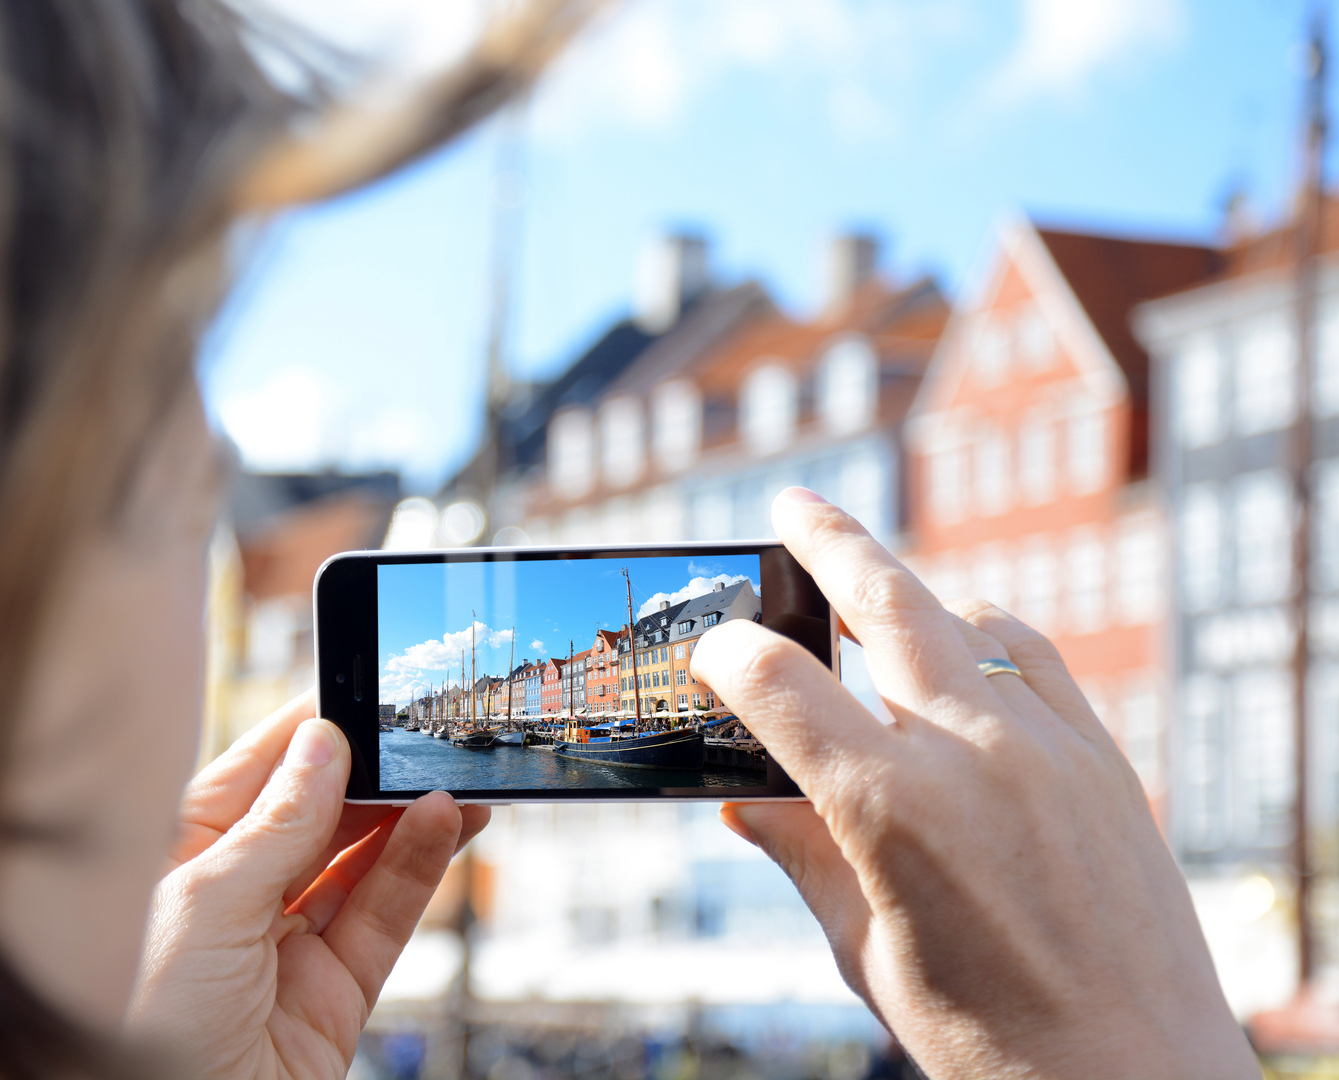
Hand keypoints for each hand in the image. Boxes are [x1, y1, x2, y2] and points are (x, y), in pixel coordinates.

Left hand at [128, 693, 488, 1077]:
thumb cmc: (141, 1028)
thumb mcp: (202, 906)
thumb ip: (273, 827)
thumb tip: (321, 746)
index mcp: (178, 862)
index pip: (252, 775)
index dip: (305, 733)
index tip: (356, 691)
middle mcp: (234, 899)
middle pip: (315, 815)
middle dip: (368, 773)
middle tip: (416, 733)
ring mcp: (287, 947)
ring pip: (360, 863)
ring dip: (406, 816)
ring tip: (448, 775)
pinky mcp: (335, 995)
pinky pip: (384, 917)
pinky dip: (419, 868)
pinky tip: (444, 823)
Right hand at [691, 488, 1257, 1079]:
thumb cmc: (984, 1038)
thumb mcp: (862, 949)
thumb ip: (801, 852)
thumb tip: (742, 798)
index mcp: (889, 809)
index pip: (778, 683)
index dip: (727, 655)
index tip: (708, 651)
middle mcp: (971, 754)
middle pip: (882, 602)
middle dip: (826, 541)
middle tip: (790, 505)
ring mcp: (1048, 746)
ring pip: (964, 619)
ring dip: (908, 594)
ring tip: (869, 592)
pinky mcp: (1103, 759)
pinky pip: (1034, 657)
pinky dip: (984, 636)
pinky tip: (962, 649)